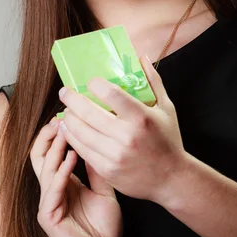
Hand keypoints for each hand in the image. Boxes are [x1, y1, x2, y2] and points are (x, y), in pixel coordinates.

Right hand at [30, 119, 122, 236]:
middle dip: (49, 136)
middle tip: (60, 118)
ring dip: (55, 148)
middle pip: (41, 155)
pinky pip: (53, 188)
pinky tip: (71, 157)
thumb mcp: (104, 191)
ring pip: (45, 167)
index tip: (69, 116)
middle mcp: (52, 189)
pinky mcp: (48, 215)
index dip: (57, 135)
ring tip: (65, 130)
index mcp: (62, 183)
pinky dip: (62, 171)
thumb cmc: (104, 228)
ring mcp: (48, 202)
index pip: (52, 153)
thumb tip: (96, 143)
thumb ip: (97, 170)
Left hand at [58, 55, 186, 205]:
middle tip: (64, 92)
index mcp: (141, 117)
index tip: (90, 82)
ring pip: (80, 131)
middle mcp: (126, 136)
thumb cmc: (168, 140)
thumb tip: (141, 56)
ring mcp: (115, 155)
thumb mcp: (166, 108)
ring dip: (68, 118)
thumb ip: (152, 81)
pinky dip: (72, 137)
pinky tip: (68, 129)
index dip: (95, 84)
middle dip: (71, 99)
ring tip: (65, 110)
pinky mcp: (107, 169)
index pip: (110, 93)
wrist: (172, 179)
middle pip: (87, 112)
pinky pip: (82, 149)